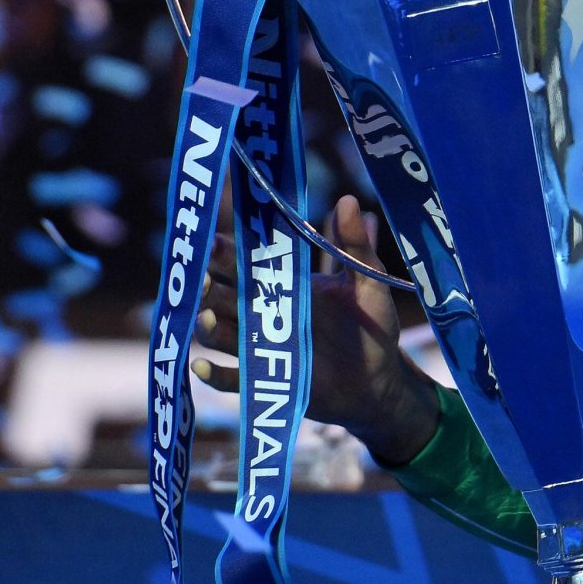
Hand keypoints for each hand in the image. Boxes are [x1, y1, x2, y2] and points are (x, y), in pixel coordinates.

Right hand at [192, 195, 439, 466]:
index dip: (226, 252)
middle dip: (210, 287)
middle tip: (205, 280)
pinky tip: (203, 367)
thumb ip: (355, 245)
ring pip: (220, 334)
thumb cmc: (371, 324)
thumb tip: (349, 200)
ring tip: (209, 319)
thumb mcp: (368, 281)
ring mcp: (260, 347)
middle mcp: (263, 312)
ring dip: (209, 327)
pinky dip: (214, 374)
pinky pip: (232, 380)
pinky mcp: (264, 382)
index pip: (245, 262)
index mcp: (283, 283)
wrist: (379, 378)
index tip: (213, 241)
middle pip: (224, 296)